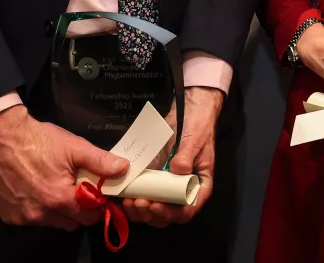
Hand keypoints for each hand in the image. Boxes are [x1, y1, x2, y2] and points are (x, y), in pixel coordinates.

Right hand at [0, 105, 128, 228]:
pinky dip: (37, 208)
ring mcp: (22, 218)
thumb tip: (124, 169)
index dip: (97, 206)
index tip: (98, 194)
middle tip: (78, 188)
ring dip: (58, 210)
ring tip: (55, 185)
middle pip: (71, 223)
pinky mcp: (8, 216)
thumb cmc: (38, 141)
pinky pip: (31, 219)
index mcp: (60, 200)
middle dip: (79, 209)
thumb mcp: (74, 147)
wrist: (0, 139)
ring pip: (51, 222)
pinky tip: (35, 189)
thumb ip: (100, 161)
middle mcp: (41, 215)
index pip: (89, 217)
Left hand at [121, 86, 223, 226]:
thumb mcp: (195, 139)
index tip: (158, 206)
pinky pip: (145, 194)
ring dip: (142, 211)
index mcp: (199, 184)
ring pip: (155, 208)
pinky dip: (135, 200)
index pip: (189, 207)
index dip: (173, 213)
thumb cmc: (198, 125)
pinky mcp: (154, 177)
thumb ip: (187, 155)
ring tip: (130, 202)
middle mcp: (183, 189)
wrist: (188, 110)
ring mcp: (167, 184)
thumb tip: (177, 171)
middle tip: (140, 204)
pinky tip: (125, 197)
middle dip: (153, 214)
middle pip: (170, 214)